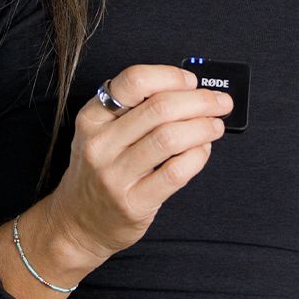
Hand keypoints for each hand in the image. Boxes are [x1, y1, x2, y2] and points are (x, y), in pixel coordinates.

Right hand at [43, 63, 232, 266]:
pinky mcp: (134, 203)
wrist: (77, 222)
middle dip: (200, 101)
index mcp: (92, 118)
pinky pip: (175, 173)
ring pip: (169, 138)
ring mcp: (115, 175)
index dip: (170, 77)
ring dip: (203, 127)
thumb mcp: (99, 132)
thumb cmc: (97, 172)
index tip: (191, 82)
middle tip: (220, 103)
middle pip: (159, 108)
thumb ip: (133, 109)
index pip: (134, 81)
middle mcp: (100, 144)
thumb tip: (186, 90)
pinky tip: (203, 151)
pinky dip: (198, 157)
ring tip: (215, 126)